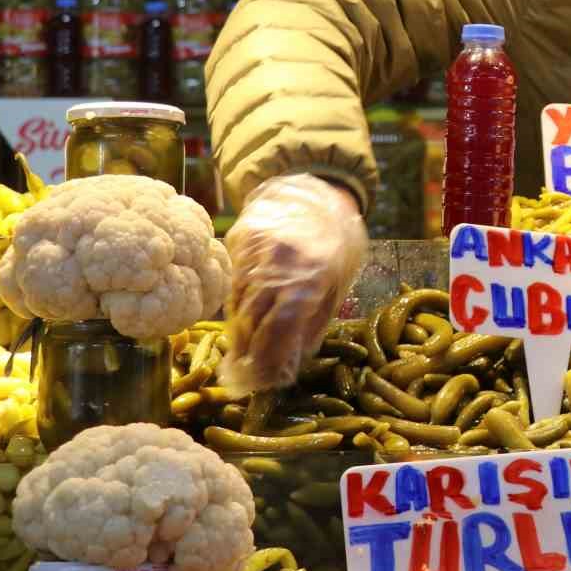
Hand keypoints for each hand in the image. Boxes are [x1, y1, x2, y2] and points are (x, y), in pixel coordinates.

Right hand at [218, 173, 367, 394]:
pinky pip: (234, 279)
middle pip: (253, 315)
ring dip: (236, 330)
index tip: (260, 376)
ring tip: (238, 353)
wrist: (322, 194)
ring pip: (238, 298)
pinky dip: (234, 304)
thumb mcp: (337, 285)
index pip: (280, 324)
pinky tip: (237, 321)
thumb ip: (313, 322)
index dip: (267, 355)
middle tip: (242, 372)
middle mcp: (283, 260)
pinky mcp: (243, 238)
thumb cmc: (336, 247)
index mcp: (313, 274)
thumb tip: (288, 362)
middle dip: (246, 349)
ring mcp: (260, 246)